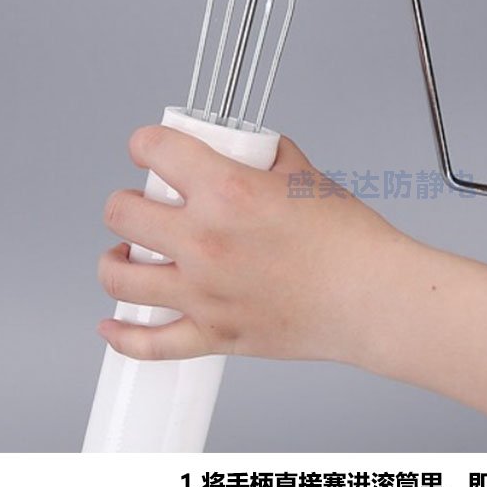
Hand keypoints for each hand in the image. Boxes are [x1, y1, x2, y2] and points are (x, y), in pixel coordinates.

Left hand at [97, 126, 416, 363]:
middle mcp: (205, 240)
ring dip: (115, 261)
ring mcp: (204, 292)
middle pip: (121, 213)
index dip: (144, 143)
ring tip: (126, 256)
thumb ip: (270, 159)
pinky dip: (123, 336)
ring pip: (119, 276)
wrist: (373, 298)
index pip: (155, 149)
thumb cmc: (351, 242)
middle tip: (142, 206)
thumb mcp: (308, 179)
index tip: (147, 149)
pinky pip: (150, 343)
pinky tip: (114, 325)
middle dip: (126, 203)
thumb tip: (252, 153)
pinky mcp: (215, 334)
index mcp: (228, 191)